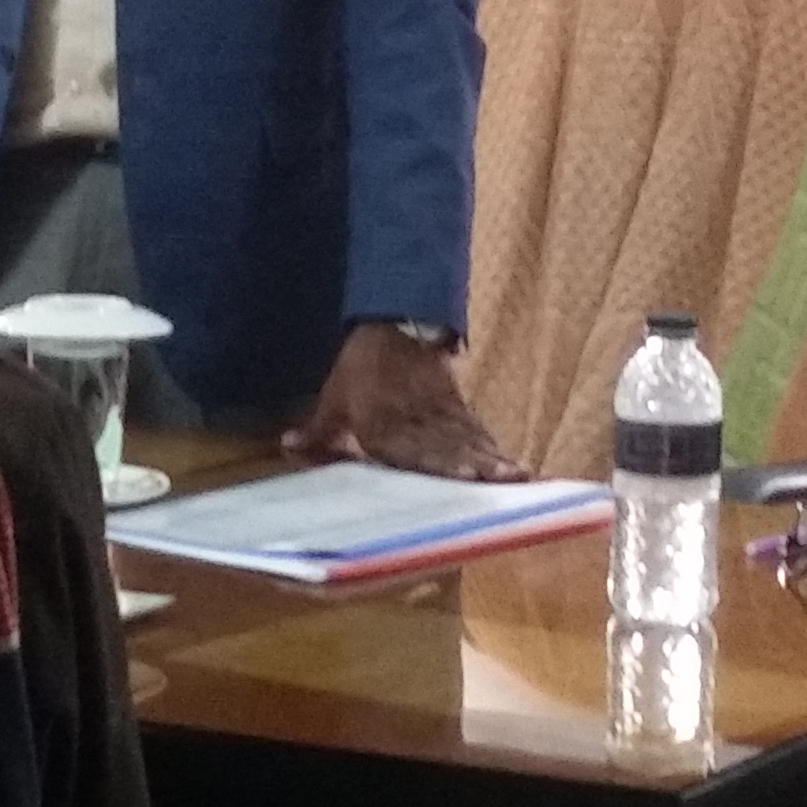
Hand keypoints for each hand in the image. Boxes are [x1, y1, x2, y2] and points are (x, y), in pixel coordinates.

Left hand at [285, 324, 519, 479]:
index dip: (440, 462)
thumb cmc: (360, 370)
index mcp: (384, 423)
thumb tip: (288, 446)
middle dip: (478, 465)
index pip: (414, 448)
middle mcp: (417, 421)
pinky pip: (477, 430)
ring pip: (470, 439)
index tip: (466, 475)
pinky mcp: (458, 407)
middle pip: (451, 446)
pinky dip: (495, 449)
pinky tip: (513, 467)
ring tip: (518, 477)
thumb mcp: (334, 398)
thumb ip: (318, 431)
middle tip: (504, 481)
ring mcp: (441, 413)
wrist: (394, 326)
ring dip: (493, 459)